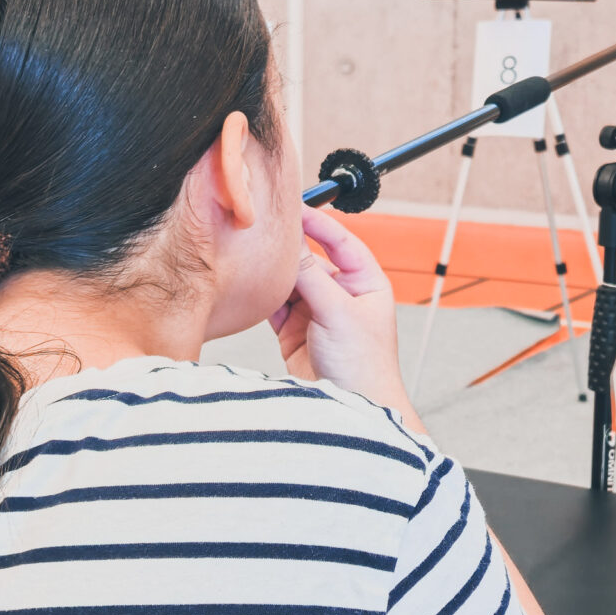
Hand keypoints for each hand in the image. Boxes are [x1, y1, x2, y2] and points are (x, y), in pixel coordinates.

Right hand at [270, 207, 418, 420]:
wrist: (353, 407)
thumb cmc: (364, 365)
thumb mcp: (339, 312)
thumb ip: (312, 277)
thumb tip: (291, 246)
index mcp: (365, 282)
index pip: (340, 241)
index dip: (317, 223)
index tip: (293, 207)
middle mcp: (341, 294)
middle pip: (310, 260)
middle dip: (289, 248)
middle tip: (263, 229)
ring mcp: (317, 312)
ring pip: (290, 282)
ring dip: (274, 274)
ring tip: (251, 255)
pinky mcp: (295, 331)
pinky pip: (275, 305)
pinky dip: (263, 297)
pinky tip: (249, 286)